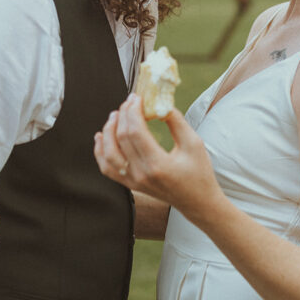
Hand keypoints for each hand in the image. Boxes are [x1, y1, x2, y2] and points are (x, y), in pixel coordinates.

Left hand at [94, 95, 224, 224]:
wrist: (197, 202)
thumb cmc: (199, 173)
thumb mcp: (194, 143)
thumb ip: (176, 121)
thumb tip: (159, 103)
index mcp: (158, 165)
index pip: (135, 132)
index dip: (132, 111)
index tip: (136, 97)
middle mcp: (141, 175)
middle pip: (121, 139)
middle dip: (123, 115)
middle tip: (128, 101)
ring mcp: (133, 182)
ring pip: (108, 153)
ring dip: (108, 131)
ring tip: (115, 115)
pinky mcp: (131, 185)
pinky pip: (107, 168)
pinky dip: (100, 151)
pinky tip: (101, 136)